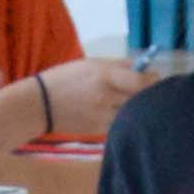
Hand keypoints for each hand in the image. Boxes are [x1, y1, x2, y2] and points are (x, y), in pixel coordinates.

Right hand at [34, 54, 155, 136]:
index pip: (141, 81)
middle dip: (147, 94)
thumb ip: (117, 65)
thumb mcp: (90, 64)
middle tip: (148, 90)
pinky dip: (122, 119)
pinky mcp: (97, 130)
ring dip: (135, 108)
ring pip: (131, 114)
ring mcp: (102, 116)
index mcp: (104, 76)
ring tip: (130, 101)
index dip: (153, 80)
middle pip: (140, 99)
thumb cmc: (63, 79)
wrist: (38, 105)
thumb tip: (140, 66)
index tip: (155, 77)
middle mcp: (105, 97)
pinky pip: (119, 124)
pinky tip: (116, 112)